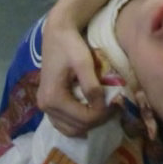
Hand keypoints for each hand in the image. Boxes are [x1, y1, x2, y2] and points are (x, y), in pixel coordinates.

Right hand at [38, 17, 110, 136]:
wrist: (57, 33)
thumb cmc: (70, 45)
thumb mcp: (84, 63)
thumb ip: (92, 87)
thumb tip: (102, 107)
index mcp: (53, 98)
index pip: (83, 119)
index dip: (103, 115)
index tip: (117, 104)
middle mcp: (45, 106)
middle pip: (77, 127)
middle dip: (97, 120)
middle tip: (114, 107)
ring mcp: (45, 107)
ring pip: (70, 130)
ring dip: (89, 124)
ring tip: (104, 110)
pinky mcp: (48, 104)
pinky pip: (64, 123)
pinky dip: (79, 122)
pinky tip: (92, 111)